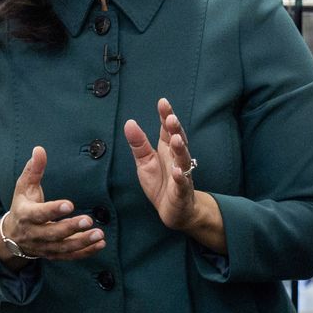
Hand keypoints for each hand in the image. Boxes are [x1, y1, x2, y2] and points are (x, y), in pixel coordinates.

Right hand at [0, 146, 104, 264]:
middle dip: (71, 228)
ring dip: (82, 242)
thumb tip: (39, 149)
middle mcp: (34, 233)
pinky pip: (70, 256)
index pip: (39, 214)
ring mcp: (44, 247)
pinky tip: (100, 244)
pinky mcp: (53, 254)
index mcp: (26, 215)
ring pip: (64, 247)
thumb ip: (33, 169)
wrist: (12, 236)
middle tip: (89, 220)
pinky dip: (85, 252)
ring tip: (99, 234)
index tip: (69, 204)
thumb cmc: (22, 206)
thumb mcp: (23, 187)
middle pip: (53, 233)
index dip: (53, 210)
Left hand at [123, 98, 197, 230]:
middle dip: (175, 129)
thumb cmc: (161, 184)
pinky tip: (177, 172)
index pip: (167, 129)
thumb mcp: (145, 162)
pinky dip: (181, 177)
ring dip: (180, 149)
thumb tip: (129, 122)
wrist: (174, 211)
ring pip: (183, 159)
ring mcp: (182, 174)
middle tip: (171, 118)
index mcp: (167, 149)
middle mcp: (177, 158)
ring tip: (175, 139)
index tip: (163, 102)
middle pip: (178, 140)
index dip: (166, 115)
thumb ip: (139, 144)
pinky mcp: (182, 191)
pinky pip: (183, 183)